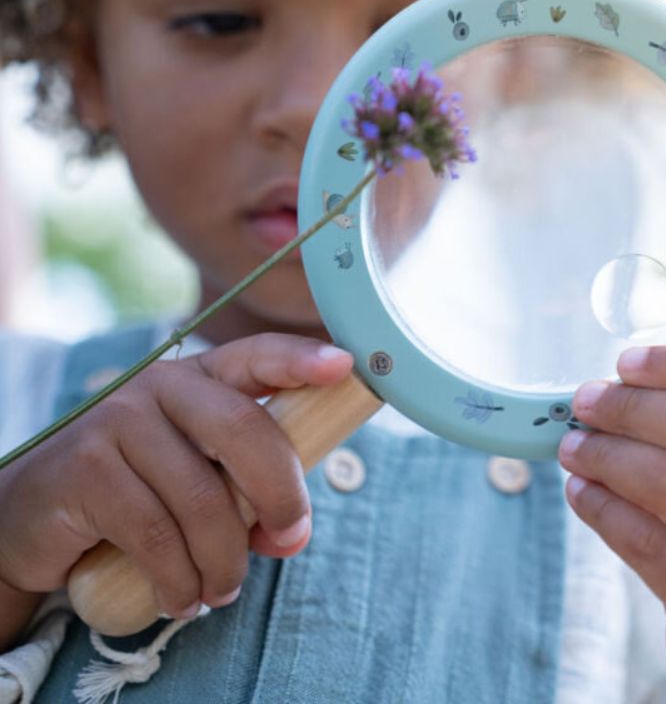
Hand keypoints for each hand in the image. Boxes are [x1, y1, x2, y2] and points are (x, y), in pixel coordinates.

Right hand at [0, 334, 351, 624]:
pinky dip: (178, 580)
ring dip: (223, 561)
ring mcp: (118, 420)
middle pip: (246, 430)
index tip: (344, 365)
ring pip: (202, 499)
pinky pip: (156, 535)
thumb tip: (292, 534)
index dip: (302, 359)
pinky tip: (181, 597)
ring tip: (221, 590)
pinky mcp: (85, 467)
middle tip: (290, 538)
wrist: (34, 514)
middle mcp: (161, 387)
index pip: (258, 356)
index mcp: (200, 379)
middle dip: (281, 494)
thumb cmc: (139, 491)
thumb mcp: (200, 477)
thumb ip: (248, 492)